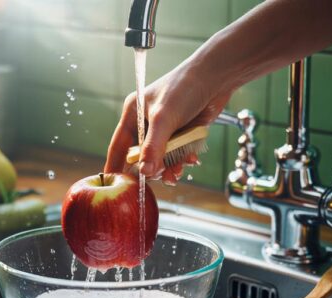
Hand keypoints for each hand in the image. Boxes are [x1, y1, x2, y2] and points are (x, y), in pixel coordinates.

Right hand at [104, 57, 230, 184]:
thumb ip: (153, 147)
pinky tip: (191, 159)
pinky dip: (183, 160)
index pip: (119, 147)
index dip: (116, 166)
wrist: (216, 77)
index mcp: (133, 115)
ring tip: (178, 172)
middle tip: (161, 176)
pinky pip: (178, 155)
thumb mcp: (164, 118)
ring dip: (170, 168)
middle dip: (151, 169)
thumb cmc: (184, 88)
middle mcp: (146, 124)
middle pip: (142, 157)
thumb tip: (146, 173)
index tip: (115, 185)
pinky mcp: (182, 134)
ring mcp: (165, 130)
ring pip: (161, 159)